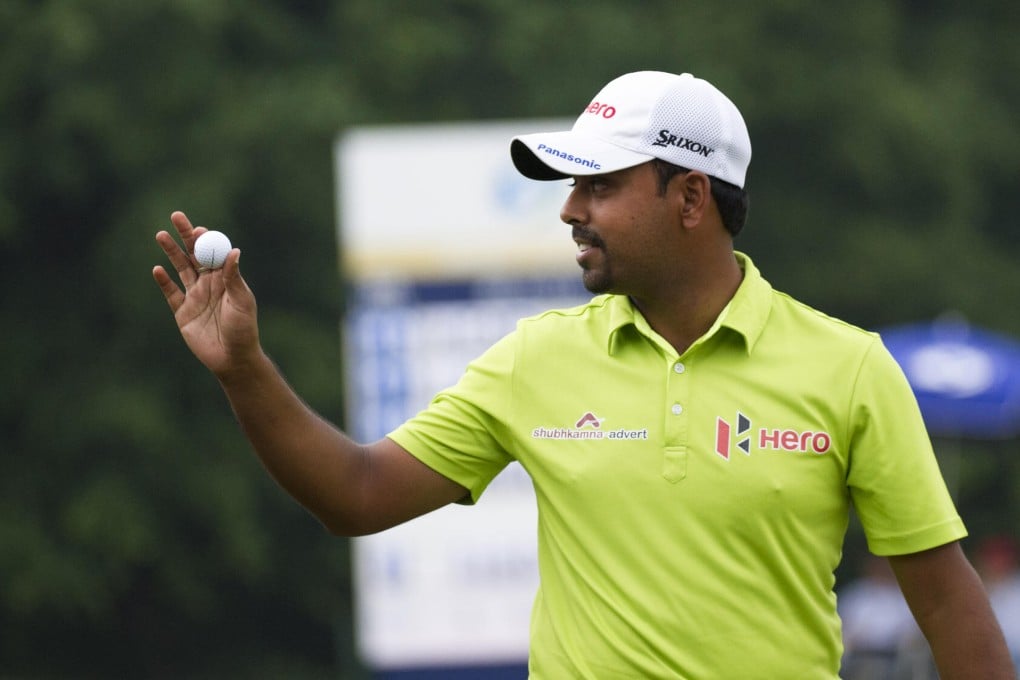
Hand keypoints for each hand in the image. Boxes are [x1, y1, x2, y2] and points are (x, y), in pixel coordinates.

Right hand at [152, 211, 258, 377]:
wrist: (232, 358)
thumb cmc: (244, 329)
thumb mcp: (242, 301)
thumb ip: (234, 278)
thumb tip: (233, 251)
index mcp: (226, 279)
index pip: (214, 252)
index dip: (206, 239)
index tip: (198, 228)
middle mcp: (209, 284)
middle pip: (195, 255)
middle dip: (185, 236)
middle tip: (176, 216)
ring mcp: (194, 297)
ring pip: (181, 269)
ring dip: (171, 252)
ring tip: (161, 234)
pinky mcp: (182, 312)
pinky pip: (171, 293)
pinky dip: (163, 282)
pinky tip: (157, 270)